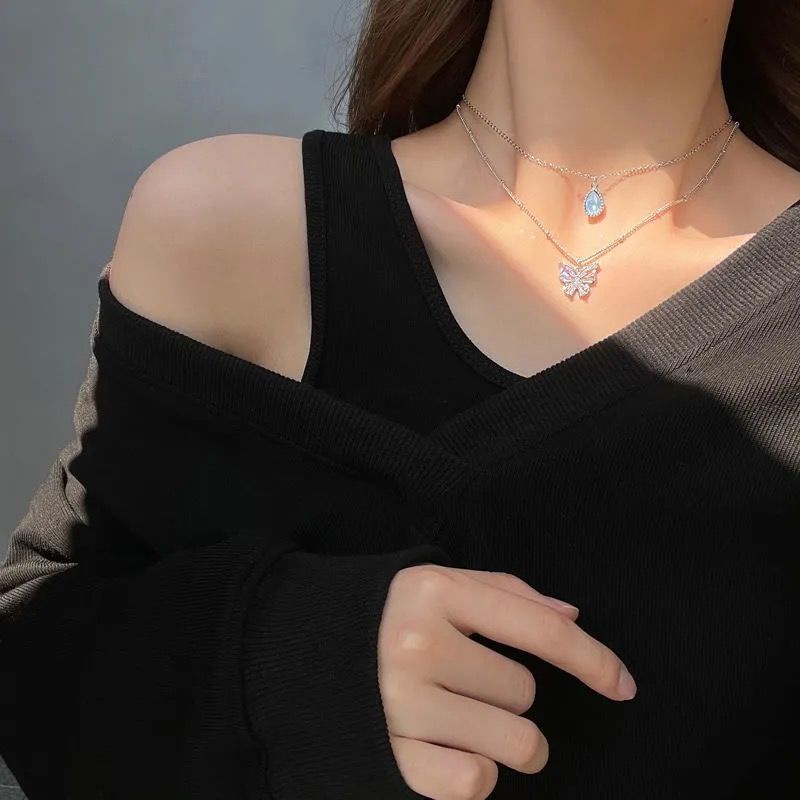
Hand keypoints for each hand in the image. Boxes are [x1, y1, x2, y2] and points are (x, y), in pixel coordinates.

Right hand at [377, 564, 636, 799]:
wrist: (309, 648)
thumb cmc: (395, 614)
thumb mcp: (445, 583)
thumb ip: (510, 594)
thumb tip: (573, 620)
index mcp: (436, 592)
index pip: (541, 632)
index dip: (594, 660)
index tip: (624, 685)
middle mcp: (416, 644)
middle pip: (526, 694)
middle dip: (509, 692)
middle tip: (464, 678)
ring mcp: (400, 703)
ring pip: (516, 743)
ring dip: (507, 739)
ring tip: (462, 715)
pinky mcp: (391, 754)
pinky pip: (477, 783)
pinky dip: (476, 773)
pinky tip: (445, 746)